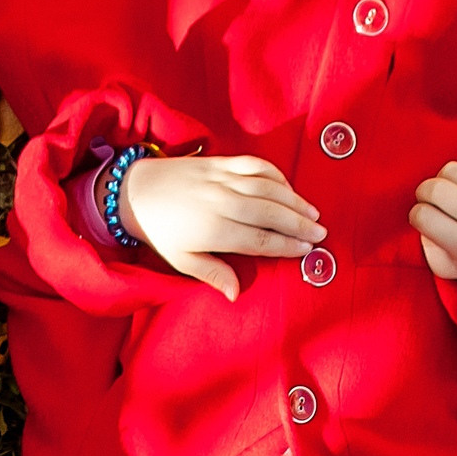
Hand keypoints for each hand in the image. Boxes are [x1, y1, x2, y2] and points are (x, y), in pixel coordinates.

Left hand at [115, 154, 323, 300]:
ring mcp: (222, 178)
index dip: (285, 245)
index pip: (259, 240)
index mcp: (213, 230)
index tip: (306, 251)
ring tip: (313, 213)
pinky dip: (276, 175)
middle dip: (298, 224)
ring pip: (267, 188)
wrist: (136, 192)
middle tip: (321, 233)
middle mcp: (222, 202)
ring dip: (294, 200)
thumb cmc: (160, 232)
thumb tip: (236, 294)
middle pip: (270, 213)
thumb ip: (212, 274)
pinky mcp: (220, 162)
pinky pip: (255, 165)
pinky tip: (288, 188)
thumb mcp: (181, 260)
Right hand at [410, 152, 456, 286]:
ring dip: (443, 178)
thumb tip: (420, 219)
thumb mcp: (447, 267)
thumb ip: (427, 249)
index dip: (416, 215)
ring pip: (451, 169)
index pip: (423, 216)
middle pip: (435, 188)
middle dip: (424, 192)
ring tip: (449, 190)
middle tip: (429, 199)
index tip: (422, 217)